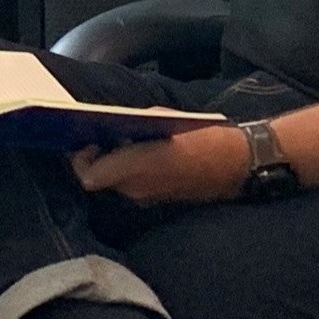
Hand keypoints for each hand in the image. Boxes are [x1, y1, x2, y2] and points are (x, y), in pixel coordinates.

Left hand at [71, 126, 249, 205]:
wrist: (237, 164)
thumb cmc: (203, 136)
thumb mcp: (165, 117)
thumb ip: (133, 122)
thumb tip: (114, 123)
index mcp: (136, 167)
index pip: (88, 176)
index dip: (80, 159)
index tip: (87, 139)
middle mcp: (136, 188)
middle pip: (99, 179)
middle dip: (96, 159)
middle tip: (101, 136)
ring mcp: (148, 198)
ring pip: (116, 184)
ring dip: (113, 166)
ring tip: (121, 142)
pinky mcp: (159, 201)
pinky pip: (132, 187)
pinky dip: (129, 172)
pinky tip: (139, 153)